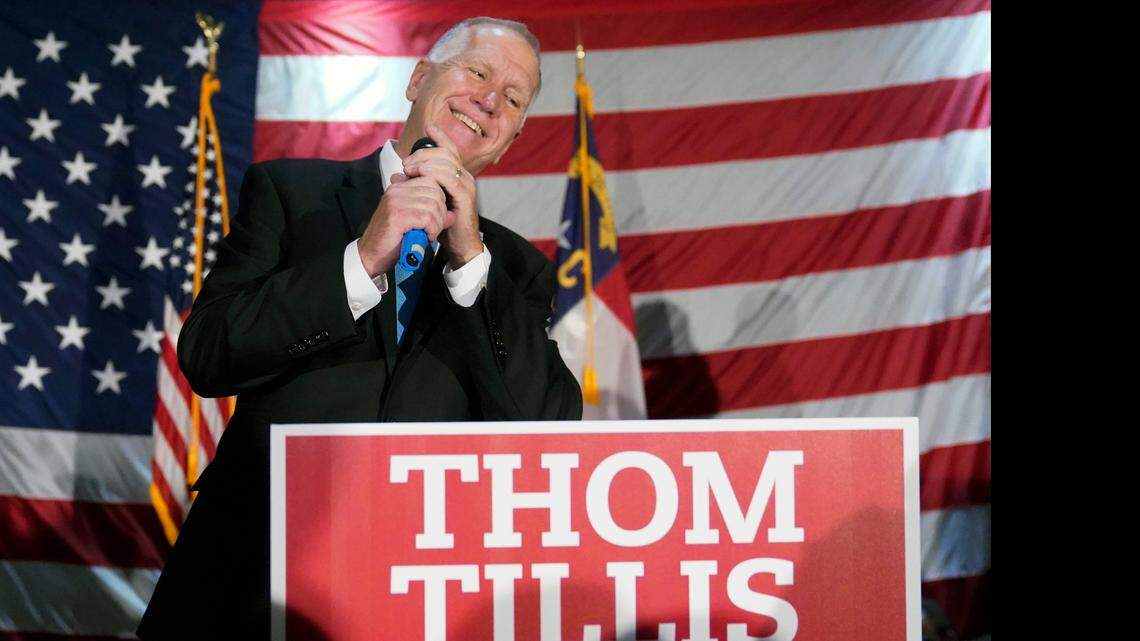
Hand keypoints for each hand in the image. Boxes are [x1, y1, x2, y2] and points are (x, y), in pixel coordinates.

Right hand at [357, 173, 454, 276]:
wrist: (371, 256)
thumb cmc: (391, 240)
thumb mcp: (414, 222)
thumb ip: (432, 214)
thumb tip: (452, 214)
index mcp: (399, 188)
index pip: (431, 181)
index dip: (440, 200)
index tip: (435, 217)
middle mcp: (396, 191)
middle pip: (435, 192)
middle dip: (441, 213)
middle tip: (433, 228)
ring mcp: (396, 201)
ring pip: (434, 205)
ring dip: (436, 224)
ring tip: (429, 234)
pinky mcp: (397, 215)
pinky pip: (427, 217)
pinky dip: (431, 229)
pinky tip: (425, 237)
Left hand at [402, 123, 483, 268]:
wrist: (459, 246)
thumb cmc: (444, 225)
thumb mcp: (427, 201)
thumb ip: (415, 187)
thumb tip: (397, 176)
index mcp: (457, 176)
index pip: (450, 149)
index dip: (440, 136)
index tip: (427, 126)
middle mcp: (465, 177)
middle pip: (446, 152)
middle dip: (423, 152)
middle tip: (406, 162)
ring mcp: (467, 186)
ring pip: (448, 161)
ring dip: (425, 161)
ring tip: (410, 168)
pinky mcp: (465, 197)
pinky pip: (450, 178)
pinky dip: (434, 173)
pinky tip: (421, 175)